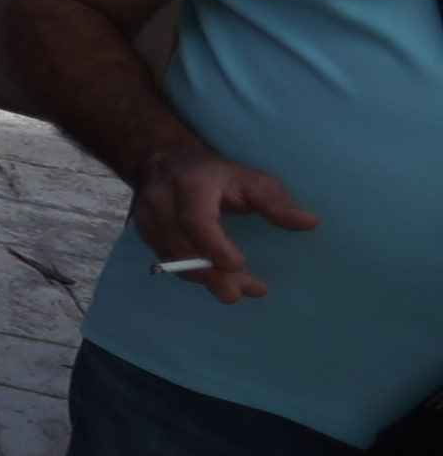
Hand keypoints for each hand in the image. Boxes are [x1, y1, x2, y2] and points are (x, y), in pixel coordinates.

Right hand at [132, 148, 313, 302]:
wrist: (163, 161)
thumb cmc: (215, 173)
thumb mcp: (250, 179)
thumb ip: (276, 203)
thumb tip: (311, 223)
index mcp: (190, 185)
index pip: (196, 220)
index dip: (215, 246)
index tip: (239, 265)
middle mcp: (161, 202)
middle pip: (184, 246)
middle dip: (212, 273)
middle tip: (240, 294)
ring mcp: (148, 219)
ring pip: (173, 257)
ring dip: (205, 278)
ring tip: (237, 291)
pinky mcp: (144, 234)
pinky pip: (167, 260)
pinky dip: (193, 273)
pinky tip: (217, 279)